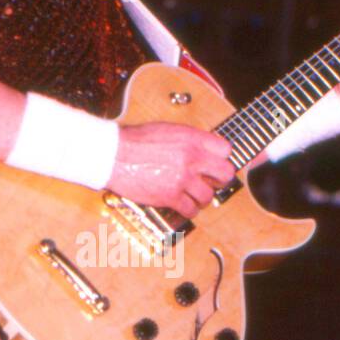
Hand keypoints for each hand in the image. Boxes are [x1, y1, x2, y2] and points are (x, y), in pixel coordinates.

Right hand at [108, 122, 234, 217]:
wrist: (114, 155)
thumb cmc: (135, 141)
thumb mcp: (168, 130)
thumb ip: (189, 140)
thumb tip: (203, 150)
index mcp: (192, 138)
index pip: (226, 149)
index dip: (221, 158)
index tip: (214, 163)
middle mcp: (191, 158)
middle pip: (225, 174)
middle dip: (218, 180)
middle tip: (210, 181)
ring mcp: (182, 178)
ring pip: (208, 196)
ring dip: (201, 198)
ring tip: (193, 196)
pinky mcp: (170, 196)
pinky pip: (190, 209)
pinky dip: (188, 210)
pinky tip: (182, 205)